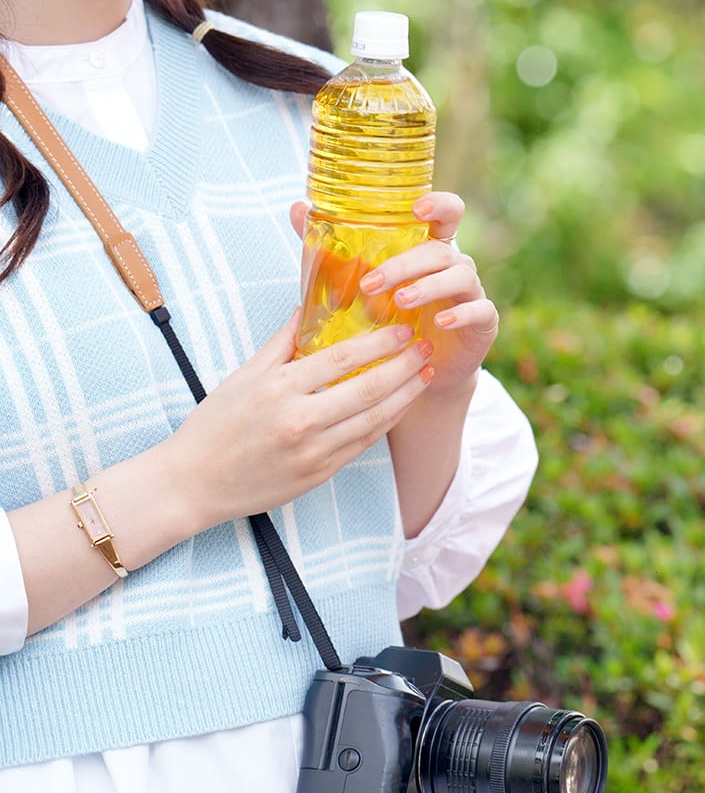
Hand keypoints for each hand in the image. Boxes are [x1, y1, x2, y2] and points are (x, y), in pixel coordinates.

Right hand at [164, 310, 432, 534]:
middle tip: (426, 347)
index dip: (380, 342)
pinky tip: (401, 404)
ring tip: (425, 373)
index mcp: (278, 389)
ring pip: (375, 418)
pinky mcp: (319, 474)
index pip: (343, 357)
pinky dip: (387, 422)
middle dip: (405, 365)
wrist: (190, 485)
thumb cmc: (214, 426)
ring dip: (406, 394)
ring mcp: (312, 450)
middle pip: (369, 387)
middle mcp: (299, 420)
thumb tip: (306, 307)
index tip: (404, 329)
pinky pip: (364, 443)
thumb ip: (281, 344)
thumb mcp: (243, 377)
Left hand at [291, 191, 497, 396]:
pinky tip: (438, 322)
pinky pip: (480, 310)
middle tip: (371, 282)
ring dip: (428, 286)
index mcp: (430, 248)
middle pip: (441, 249)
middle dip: (406, 263)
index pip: (447, 213)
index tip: (416, 209)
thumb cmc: (391, 319)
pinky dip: (460, 314)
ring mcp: (472, 292)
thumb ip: (334, 249)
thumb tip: (296, 208)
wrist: (421, 370)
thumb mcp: (361, 282)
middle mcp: (455, 265)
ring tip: (399, 302)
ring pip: (460, 275)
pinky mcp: (483, 322)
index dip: (439, 205)